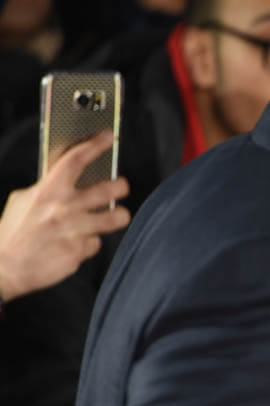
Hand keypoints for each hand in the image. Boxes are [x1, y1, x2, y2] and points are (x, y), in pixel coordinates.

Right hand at [0, 131, 130, 303]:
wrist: (3, 269)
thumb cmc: (11, 233)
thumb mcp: (23, 201)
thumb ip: (46, 188)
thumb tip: (63, 178)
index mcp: (48, 192)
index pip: (75, 160)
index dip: (95, 145)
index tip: (108, 137)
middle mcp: (64, 209)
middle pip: (109, 189)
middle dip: (121, 186)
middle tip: (121, 186)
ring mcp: (74, 231)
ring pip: (115, 218)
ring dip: (118, 216)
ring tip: (115, 215)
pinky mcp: (79, 251)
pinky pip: (95, 243)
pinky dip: (89, 243)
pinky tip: (77, 243)